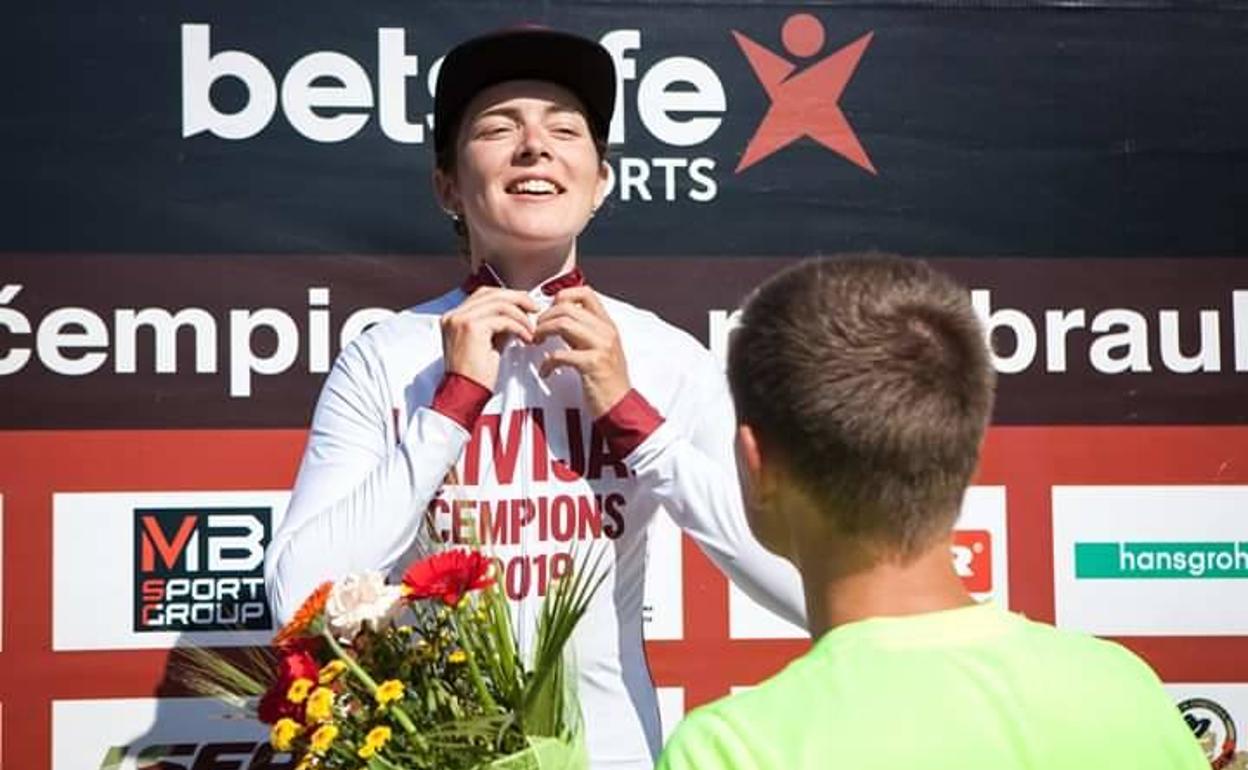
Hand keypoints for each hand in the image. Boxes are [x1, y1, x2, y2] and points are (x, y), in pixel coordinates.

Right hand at [440, 287, 536, 389]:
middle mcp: (454, 315)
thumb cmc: (474, 377)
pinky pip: (504, 319)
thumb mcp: (487, 343)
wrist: (464, 394)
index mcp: (454, 317)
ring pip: (500, 304)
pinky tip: (526, 337)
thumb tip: (517, 315)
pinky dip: (520, 327)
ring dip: (521, 316)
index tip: (524, 304)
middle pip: (492, 294)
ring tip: (531, 330)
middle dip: (518, 299)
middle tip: (534, 309)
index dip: (507, 296)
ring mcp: (461, 320)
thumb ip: (498, 325)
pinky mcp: (472, 328)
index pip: (484, 294)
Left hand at [533, 287, 630, 417]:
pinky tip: (546, 371)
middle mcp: (606, 331)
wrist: (621, 406)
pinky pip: (560, 354)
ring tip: (536, 343)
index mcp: (607, 324)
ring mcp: (601, 346)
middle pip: (567, 307)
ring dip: (543, 332)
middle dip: (544, 317)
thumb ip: (582, 332)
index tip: (549, 312)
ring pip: (563, 324)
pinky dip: (547, 362)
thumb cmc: (606, 380)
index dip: (562, 297)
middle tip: (536, 331)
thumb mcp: (598, 348)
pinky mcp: (592, 364)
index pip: (585, 292)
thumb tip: (557, 318)